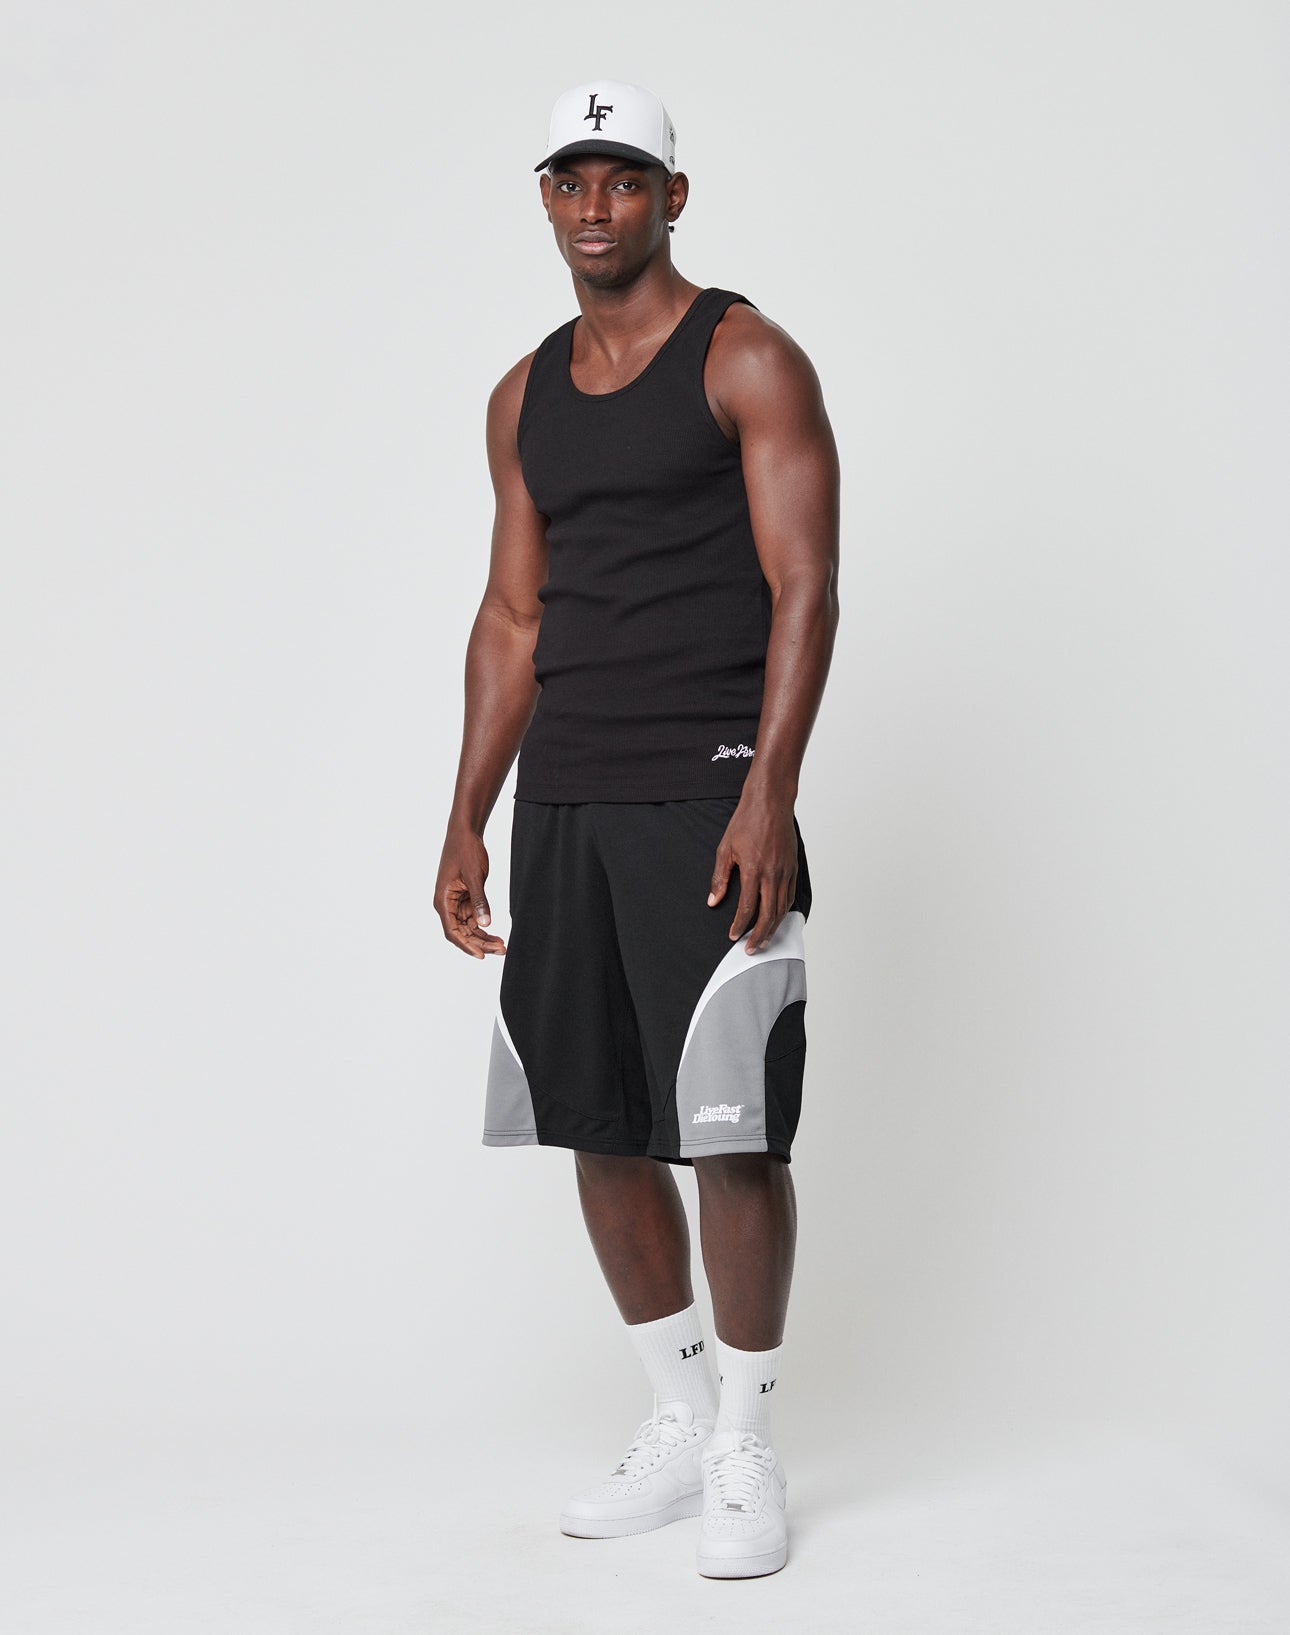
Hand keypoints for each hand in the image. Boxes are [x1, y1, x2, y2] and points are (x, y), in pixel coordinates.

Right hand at [435, 825, 506, 958]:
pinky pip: (472, 919)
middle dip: (479, 943)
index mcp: (442, 900)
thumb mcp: (475, 876)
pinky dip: (483, 927)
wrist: (465, 832)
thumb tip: (485, 924)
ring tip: (502, 946)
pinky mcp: (464, 899)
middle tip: (501, 950)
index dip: (466, 945)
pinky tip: (496, 934)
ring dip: (483, 938)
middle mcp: (446, 905)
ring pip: (468, 928)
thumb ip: (479, 901)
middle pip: (461, 933)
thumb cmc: (465, 850)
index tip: (481, 955)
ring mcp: (455, 903)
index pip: (452, 931)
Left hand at [706, 790, 797, 953]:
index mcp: (754, 870)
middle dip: (759, 936)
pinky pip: (790, 896)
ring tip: (763, 940)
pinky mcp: (793, 868)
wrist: (771, 803)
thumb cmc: (747, 821)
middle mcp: (773, 874)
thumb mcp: (725, 848)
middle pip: (768, 915)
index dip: (740, 926)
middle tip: (751, 950)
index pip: (747, 908)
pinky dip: (784, 912)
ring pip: (782, 909)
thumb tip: (713, 901)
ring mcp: (786, 872)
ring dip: (773, 928)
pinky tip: (776, 919)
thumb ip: (720, 878)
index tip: (733, 936)